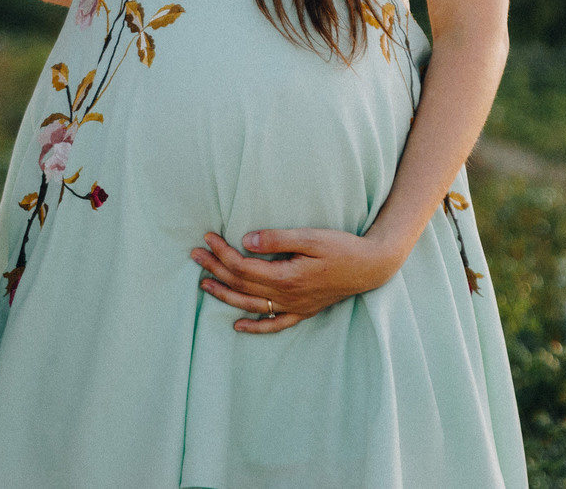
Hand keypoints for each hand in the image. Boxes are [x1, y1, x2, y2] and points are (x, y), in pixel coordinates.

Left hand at [190, 227, 407, 333]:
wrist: (370, 267)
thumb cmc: (342, 248)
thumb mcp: (311, 237)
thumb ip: (278, 239)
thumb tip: (246, 241)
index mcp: (285, 277)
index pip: (243, 266)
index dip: (222, 253)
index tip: (208, 238)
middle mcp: (286, 296)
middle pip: (242, 284)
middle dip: (216, 269)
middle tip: (195, 255)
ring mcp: (294, 307)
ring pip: (251, 305)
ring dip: (225, 294)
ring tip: (203, 284)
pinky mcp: (303, 311)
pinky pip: (275, 324)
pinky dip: (255, 327)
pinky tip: (238, 326)